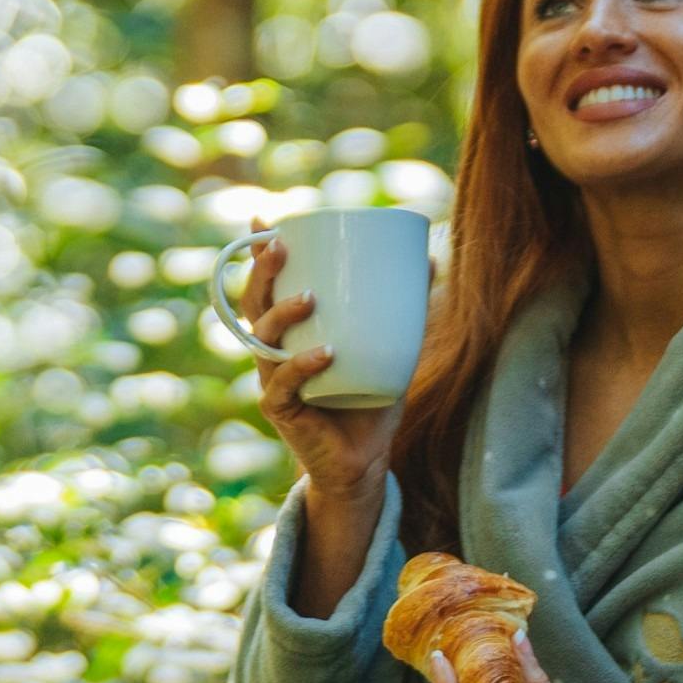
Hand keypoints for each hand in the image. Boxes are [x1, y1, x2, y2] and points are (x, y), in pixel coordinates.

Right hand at [229, 242, 393, 594]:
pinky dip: (302, 367)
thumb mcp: (390, 348)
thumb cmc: (370, 400)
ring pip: (262, 341)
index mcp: (288, 333)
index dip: (258, 255)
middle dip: (261, 272)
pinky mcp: (283, 413)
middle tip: (280, 245)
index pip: (266, 286)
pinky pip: (283, 386)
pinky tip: (324, 353)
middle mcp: (272, 354)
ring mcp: (273, 382)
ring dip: (281, 315)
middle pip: (252, 306)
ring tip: (308, 297)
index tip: (263, 220)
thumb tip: (431, 258)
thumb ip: (404, 309)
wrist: (363, 462)